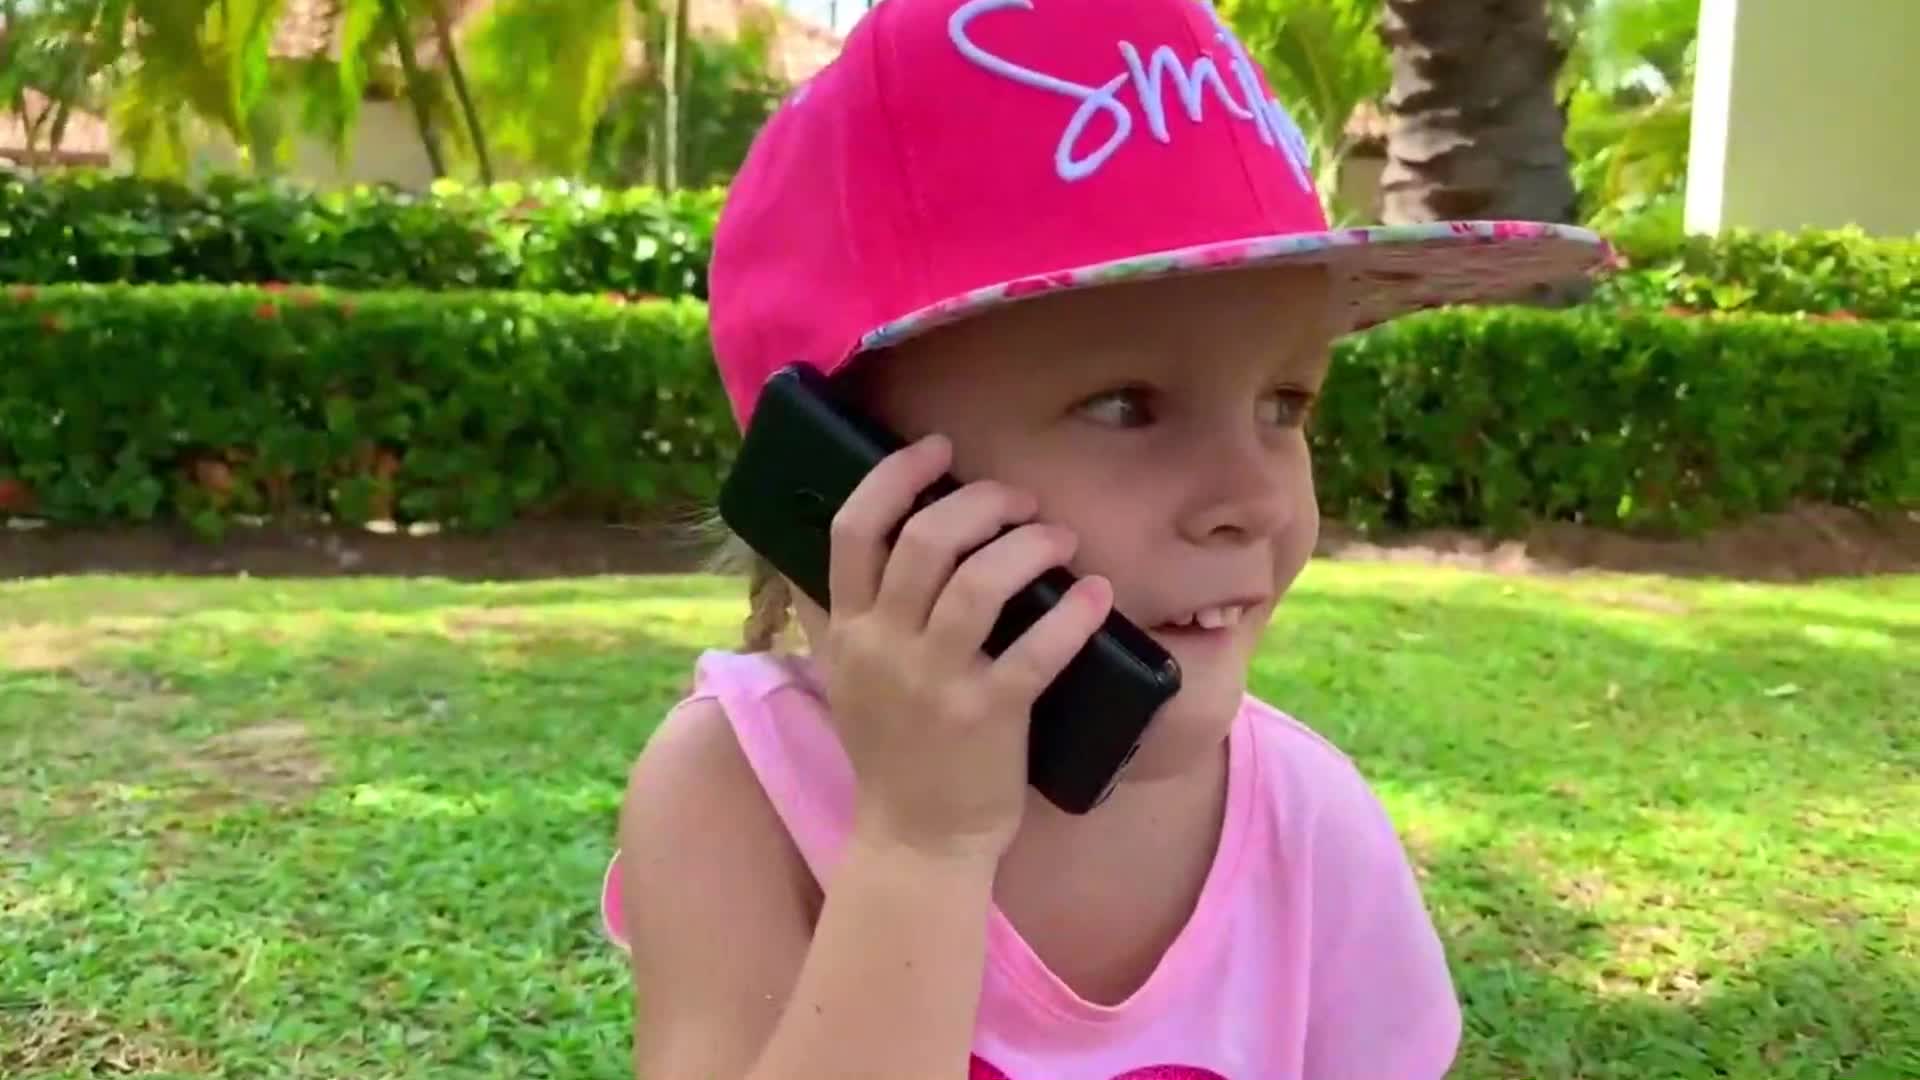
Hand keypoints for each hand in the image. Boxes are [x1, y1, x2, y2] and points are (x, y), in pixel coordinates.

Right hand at [819, 434, 1112, 862]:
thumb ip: (840, 616)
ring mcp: (936, 683)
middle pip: (923, 540)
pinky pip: (1036, 650)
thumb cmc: (892, 755)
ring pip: (980, 583)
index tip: (937, 449)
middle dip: (980, 502)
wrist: (916, 842)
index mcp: (850, 631)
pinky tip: (1099, 595)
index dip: (894, 476)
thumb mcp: (847, 679)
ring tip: (1059, 539)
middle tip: (1019, 501)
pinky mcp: (988, 716)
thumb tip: (837, 552)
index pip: (853, 530)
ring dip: (1029, 545)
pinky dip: (1074, 614)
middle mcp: (885, 648)